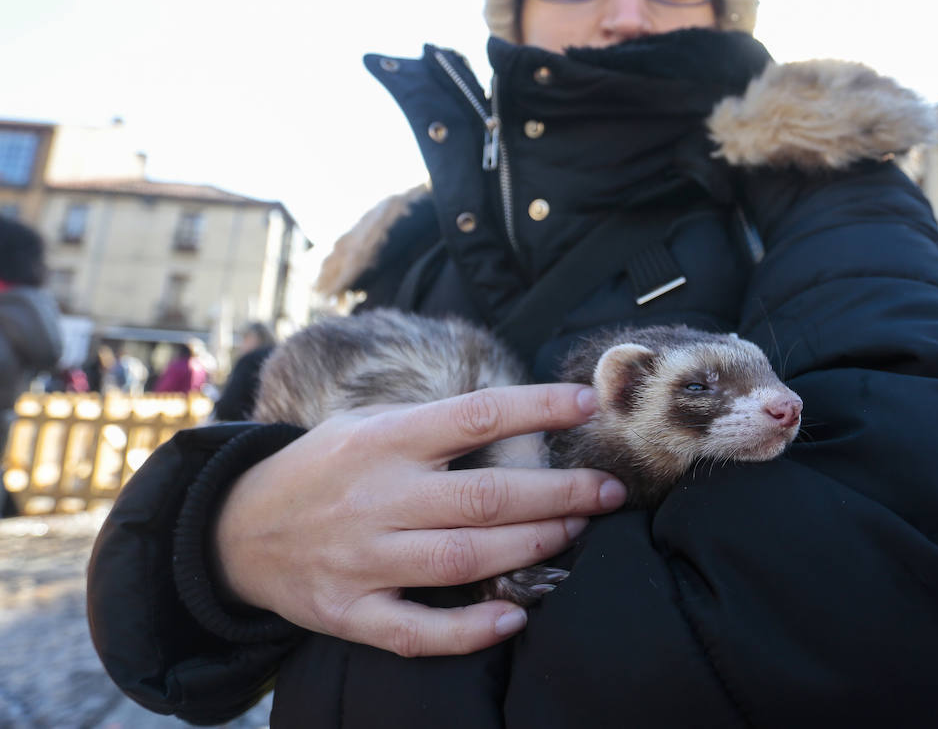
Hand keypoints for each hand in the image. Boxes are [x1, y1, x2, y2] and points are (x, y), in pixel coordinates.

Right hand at [212, 383, 625, 656]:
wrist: (231, 531)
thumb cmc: (318, 469)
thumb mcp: (362, 425)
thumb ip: (431, 424)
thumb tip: (517, 413)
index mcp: (383, 440)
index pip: (475, 415)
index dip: (538, 409)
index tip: (586, 405)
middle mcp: (376, 498)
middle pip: (484, 496)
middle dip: (559, 494)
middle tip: (608, 491)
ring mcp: (362, 559)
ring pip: (463, 559)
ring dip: (530, 548)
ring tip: (574, 534)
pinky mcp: (349, 613)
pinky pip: (418, 630)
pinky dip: (470, 629)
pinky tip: (515, 618)